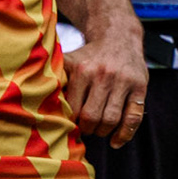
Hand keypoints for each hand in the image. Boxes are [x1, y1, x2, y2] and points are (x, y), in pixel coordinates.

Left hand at [64, 25, 149, 148]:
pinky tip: (115, 142)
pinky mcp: (140, 86)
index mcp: (83, 70)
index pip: (73, 109)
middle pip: (92, 117)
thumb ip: (56, 80)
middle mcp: (104, 75)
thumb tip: (37, 107)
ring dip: (102, 132)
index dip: (70, 122)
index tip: (69, 124)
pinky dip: (125, 134)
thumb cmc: (89, 55)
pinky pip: (134, 117)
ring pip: (112, 119)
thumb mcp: (70, 61)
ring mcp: (124, 81)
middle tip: (84, 129)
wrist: (118, 35)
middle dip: (86, 129)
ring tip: (97, 130)